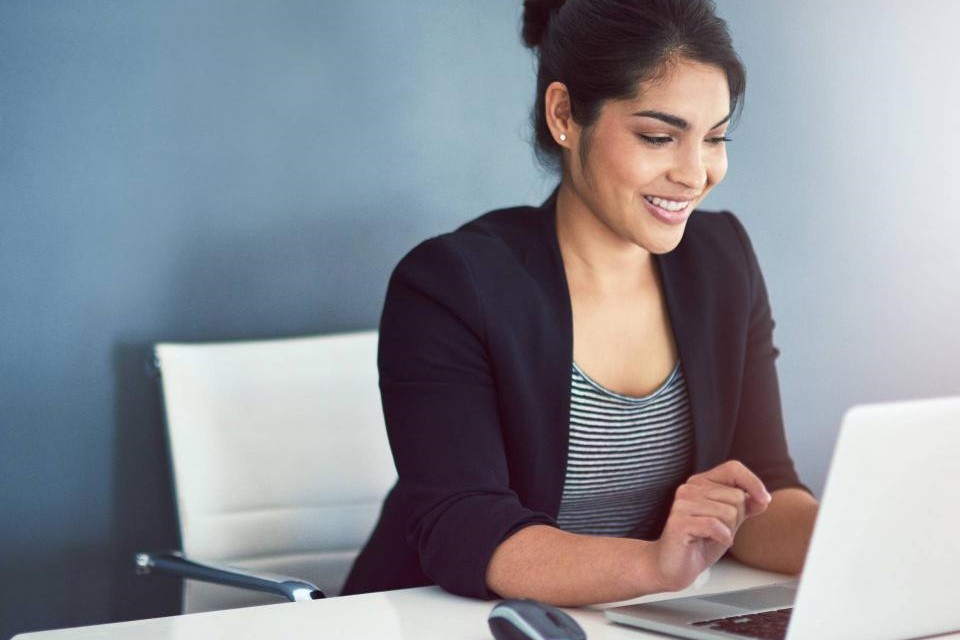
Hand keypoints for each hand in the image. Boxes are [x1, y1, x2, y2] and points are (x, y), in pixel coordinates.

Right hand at [651, 460, 770, 590]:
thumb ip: (745, 507)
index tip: (764, 500)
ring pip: (728, 512)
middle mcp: (690, 488)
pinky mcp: (679, 522)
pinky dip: (721, 538)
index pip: (733, 469)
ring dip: (727, 531)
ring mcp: (682, 504)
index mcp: (701, 483)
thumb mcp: (728, 523)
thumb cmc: (699, 543)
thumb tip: (764, 498)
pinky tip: (709, 542)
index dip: (752, 482)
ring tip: (710, 537)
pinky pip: (715, 526)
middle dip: (736, 519)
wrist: (672, 566)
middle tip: (719, 531)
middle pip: (736, 496)